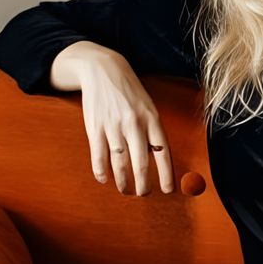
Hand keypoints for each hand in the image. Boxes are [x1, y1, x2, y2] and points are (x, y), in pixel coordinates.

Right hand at [55, 44, 176, 195]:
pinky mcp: (95, 127)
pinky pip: (98, 156)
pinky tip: (104, 179)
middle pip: (141, 163)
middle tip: (143, 194)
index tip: (167, 190)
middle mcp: (134, 124)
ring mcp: (113, 126)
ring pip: (119, 163)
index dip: (165, 174)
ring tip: (125, 190)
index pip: (162, 152)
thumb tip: (156, 160)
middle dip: (143, 184)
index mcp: (152, 118)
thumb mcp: (148, 107)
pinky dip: (101, 172)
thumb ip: (152, 131)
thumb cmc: (129, 92)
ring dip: (123, 182)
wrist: (103, 69)